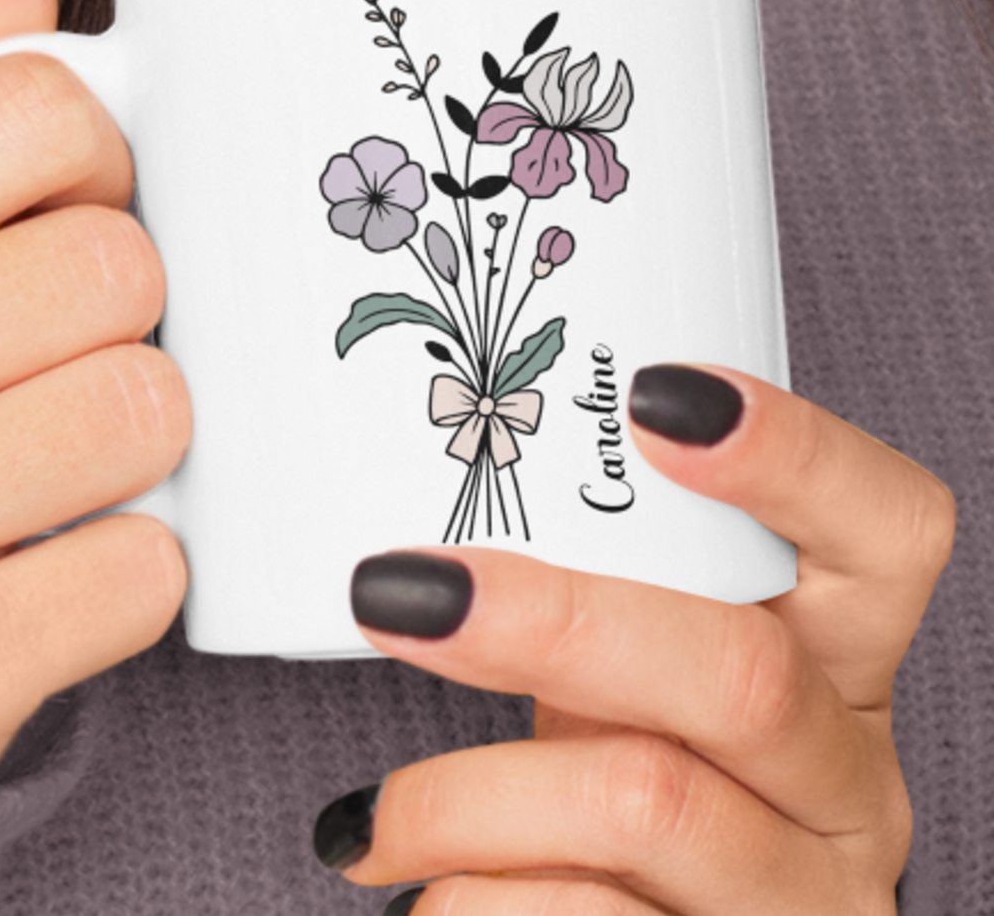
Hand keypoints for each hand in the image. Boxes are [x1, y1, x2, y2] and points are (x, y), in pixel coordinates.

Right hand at [0, 0, 189, 797]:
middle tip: (50, 368)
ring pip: (146, 409)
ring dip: (134, 446)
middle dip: (118, 320)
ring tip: (48, 470)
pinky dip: (130, 572)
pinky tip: (46, 574)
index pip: (30, 111)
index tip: (68, 216)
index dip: (92, 162)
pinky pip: (146, 569)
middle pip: (112, 265)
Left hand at [314, 364, 955, 913]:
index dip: (794, 456)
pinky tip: (416, 884)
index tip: (653, 396)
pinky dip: (466, 897)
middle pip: (742, 673)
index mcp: (838, 656)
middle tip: (398, 591)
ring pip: (642, 802)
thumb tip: (404, 493)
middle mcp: (846, 777)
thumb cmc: (631, 759)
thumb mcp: (631, 659)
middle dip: (549, 622)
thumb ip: (589, 580)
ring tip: (373, 817)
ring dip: (464, 796)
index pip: (887, 531)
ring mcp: (796, 890)